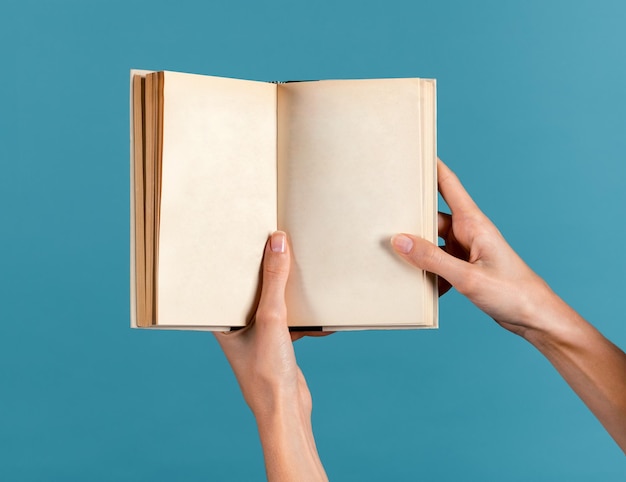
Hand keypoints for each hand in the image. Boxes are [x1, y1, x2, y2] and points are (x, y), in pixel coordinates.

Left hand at [214, 231, 326, 480]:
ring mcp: (259, 338)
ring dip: (287, 293)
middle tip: (274, 245)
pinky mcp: (279, 345)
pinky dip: (304, 317)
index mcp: (224, 322)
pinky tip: (319, 315)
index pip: (226, 284)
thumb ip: (275, 281)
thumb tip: (277, 243)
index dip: (234, 262)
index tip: (244, 238)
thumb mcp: (271, 318)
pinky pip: (291, 321)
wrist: (286, 411)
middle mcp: (238, 329)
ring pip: (273, 305)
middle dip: (265, 273)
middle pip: (252, 292)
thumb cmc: (266, 371)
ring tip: (297, 270)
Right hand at [391, 159, 556, 336]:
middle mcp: (468, 232)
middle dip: (411, 216)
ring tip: (394, 256)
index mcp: (473, 223)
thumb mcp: (467, 277)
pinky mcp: (466, 268)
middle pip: (432, 216)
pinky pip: (438, 264)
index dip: (433, 166)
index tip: (414, 151)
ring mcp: (466, 250)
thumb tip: (399, 241)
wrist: (534, 318)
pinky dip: (429, 274)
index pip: (449, 185)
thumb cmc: (512, 292)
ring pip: (432, 243)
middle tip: (384, 212)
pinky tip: (422, 287)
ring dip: (418, 251)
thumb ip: (432, 259)